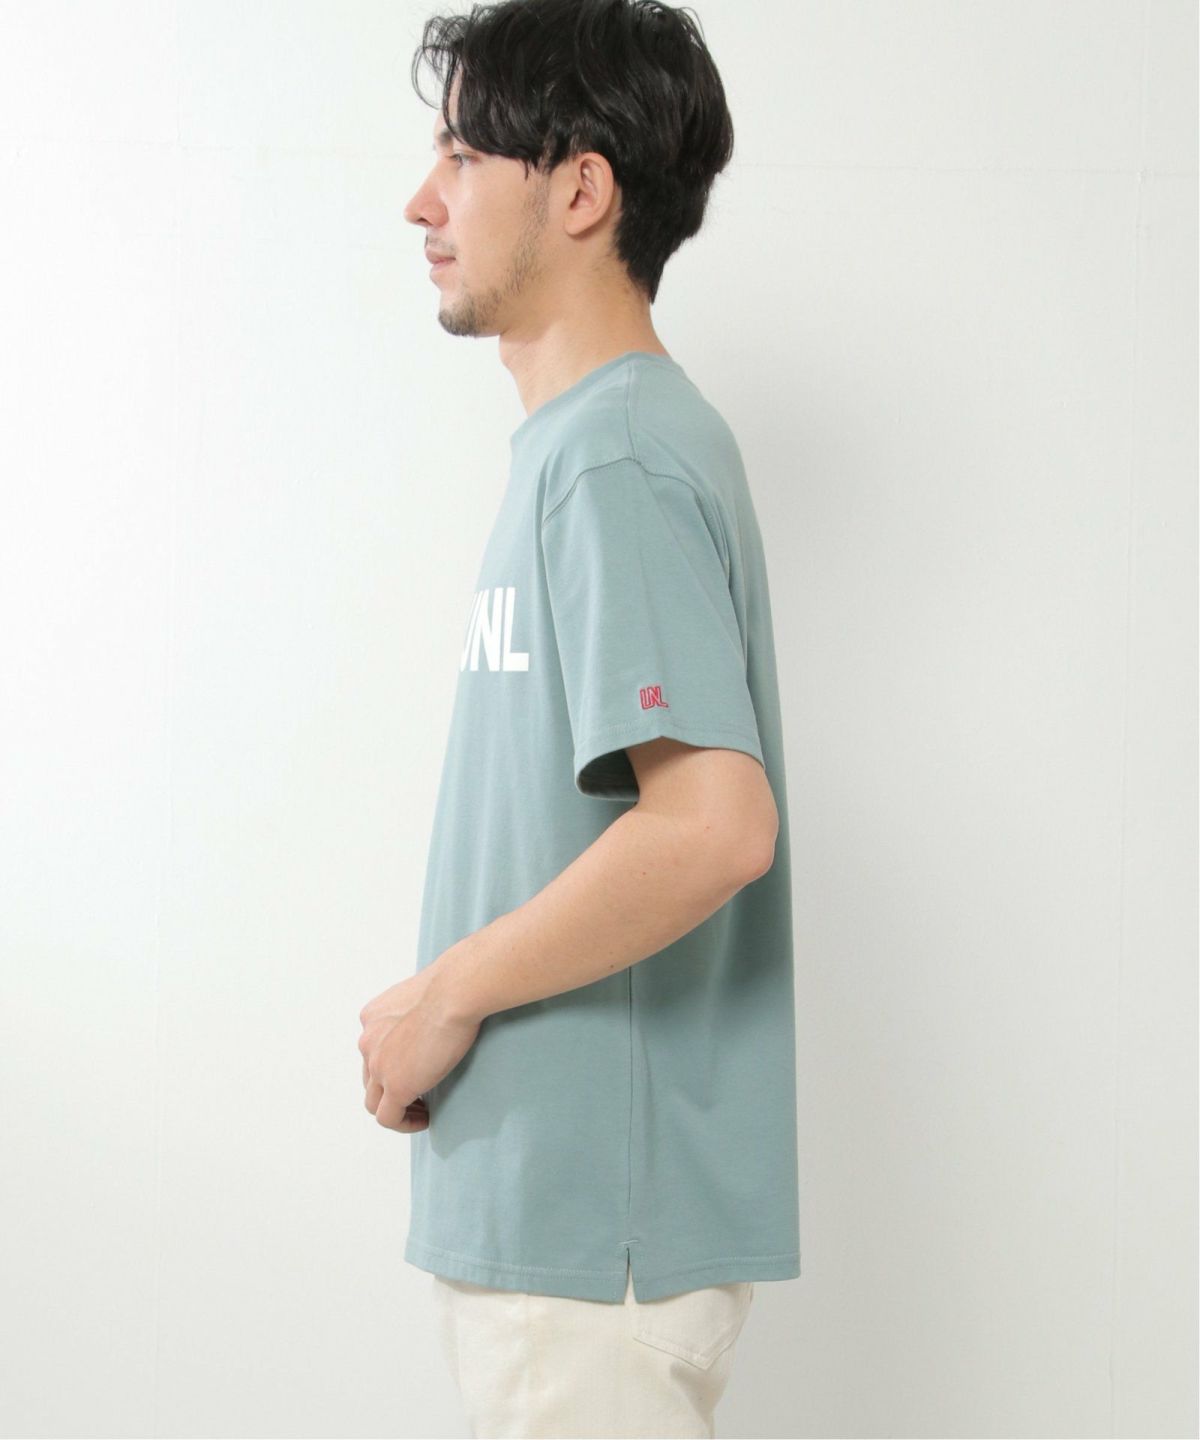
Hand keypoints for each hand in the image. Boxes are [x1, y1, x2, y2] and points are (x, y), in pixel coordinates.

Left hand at [358, 964, 480, 1132]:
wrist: (455, 992)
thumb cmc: (452, 985)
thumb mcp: (422, 993)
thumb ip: (416, 1009)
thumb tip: (435, 1014)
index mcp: (372, 1017)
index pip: (373, 1050)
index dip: (391, 1064)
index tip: (415, 1069)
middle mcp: (368, 1041)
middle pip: (370, 1077)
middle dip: (390, 1087)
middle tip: (419, 1092)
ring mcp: (378, 1066)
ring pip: (374, 1102)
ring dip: (396, 1109)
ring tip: (421, 1110)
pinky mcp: (395, 1086)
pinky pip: (389, 1118)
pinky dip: (404, 1123)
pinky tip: (425, 1119)